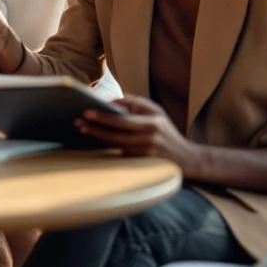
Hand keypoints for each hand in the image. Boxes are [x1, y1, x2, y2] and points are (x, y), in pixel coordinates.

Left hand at [77, 95, 200, 173]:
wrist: (188, 159)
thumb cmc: (166, 130)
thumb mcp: (156, 112)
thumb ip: (135, 103)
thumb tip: (112, 100)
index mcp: (152, 123)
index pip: (124, 120)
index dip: (105, 117)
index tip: (87, 111)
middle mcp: (149, 139)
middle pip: (117, 135)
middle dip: (96, 128)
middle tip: (78, 122)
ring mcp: (146, 154)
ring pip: (116, 146)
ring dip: (98, 138)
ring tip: (83, 130)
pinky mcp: (142, 166)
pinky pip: (121, 155)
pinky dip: (107, 148)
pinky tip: (94, 141)